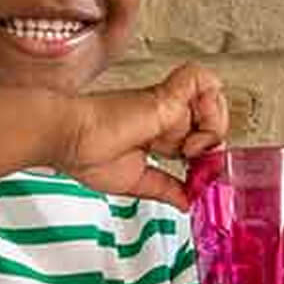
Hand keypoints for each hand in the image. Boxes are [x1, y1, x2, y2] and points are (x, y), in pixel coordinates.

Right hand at [58, 63, 228, 208]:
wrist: (69, 139)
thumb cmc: (84, 153)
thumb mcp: (135, 181)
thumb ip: (165, 188)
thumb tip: (185, 203)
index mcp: (158, 132)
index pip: (200, 137)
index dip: (208, 156)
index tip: (199, 177)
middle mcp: (165, 114)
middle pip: (214, 118)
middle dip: (214, 143)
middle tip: (195, 161)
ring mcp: (166, 102)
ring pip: (214, 97)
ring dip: (212, 127)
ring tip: (189, 148)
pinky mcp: (164, 93)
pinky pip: (202, 80)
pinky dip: (208, 105)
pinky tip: (187, 131)